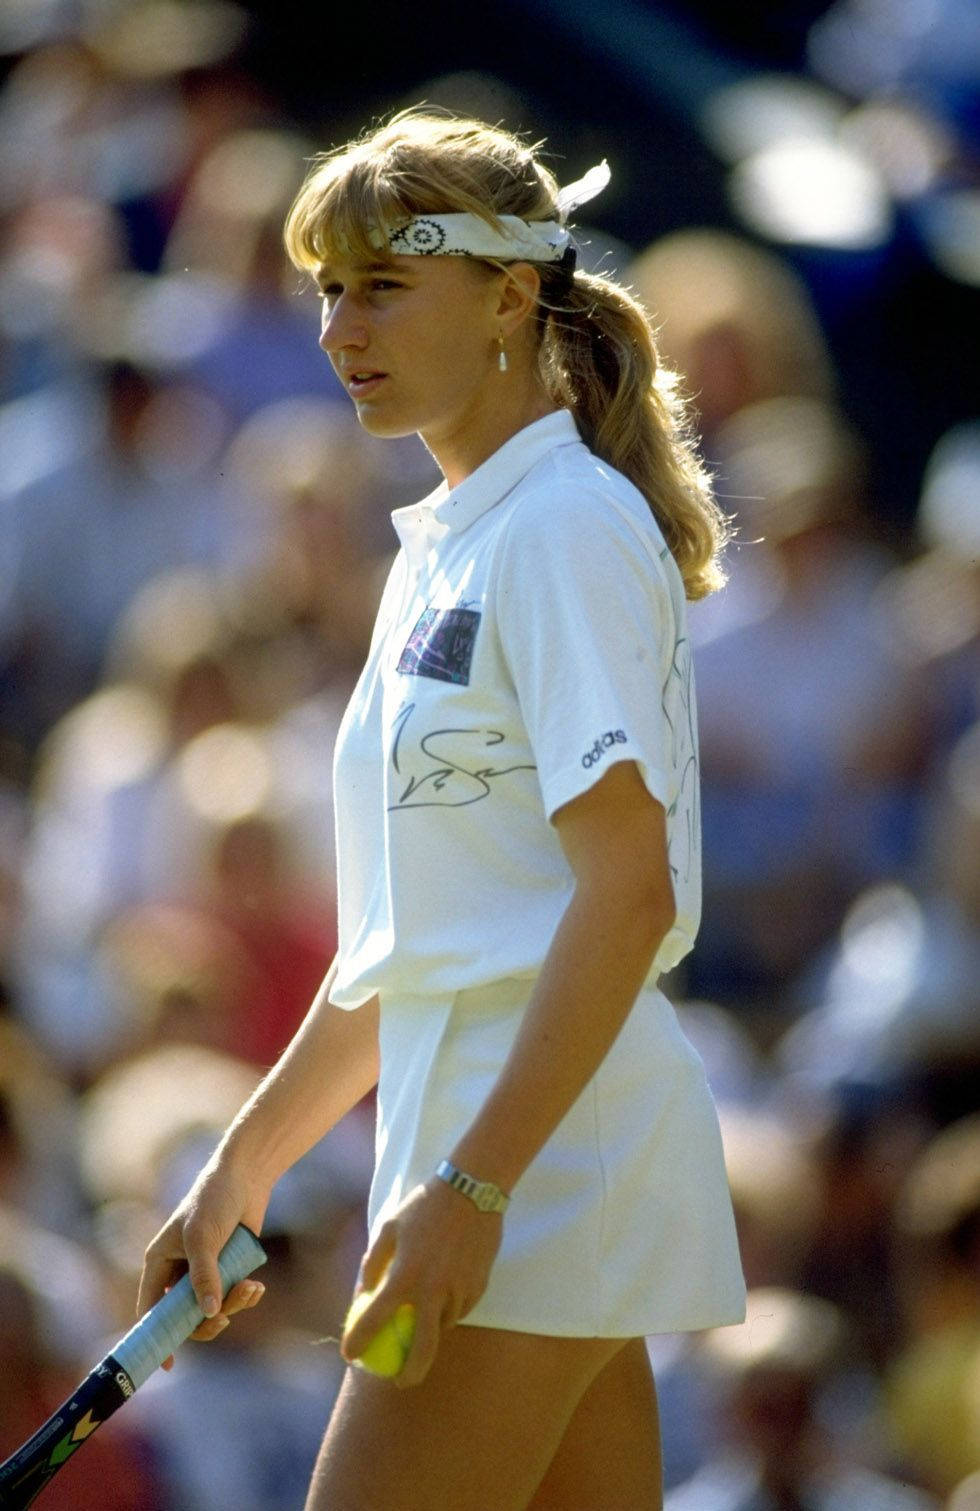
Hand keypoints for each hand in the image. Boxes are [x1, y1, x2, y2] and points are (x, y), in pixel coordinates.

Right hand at [137, 1161, 269, 1368]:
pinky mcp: (227, 1269)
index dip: (156, 1337)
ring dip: (232, 1306)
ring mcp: (203, 1272)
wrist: (247, 1177)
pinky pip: (231, 1297)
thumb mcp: (203, 1237)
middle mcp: (177, 1272)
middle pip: (185, 1317)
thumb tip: (208, 1314)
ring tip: (252, 1289)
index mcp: (159, 1263)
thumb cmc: (215, 1199)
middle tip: (227, 1320)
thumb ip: (204, 1275)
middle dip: (207, 1322)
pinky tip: (257, 1286)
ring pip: (212, 1310)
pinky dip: (244, 1297)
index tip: (168, 1364)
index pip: (149, 1310)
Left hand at [340, 1176, 502, 1387]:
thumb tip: (364, 1294)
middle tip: (401, 1381)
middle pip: (422, 1349)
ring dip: (430, 1331)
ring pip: (443, 1327)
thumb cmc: (425, 1206)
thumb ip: (374, 1263)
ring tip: (422, 1321)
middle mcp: (433, 1290)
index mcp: (405, 1275)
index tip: (350, 1355)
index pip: (375, 1319)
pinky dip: (449, 1310)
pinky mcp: (478, 1287)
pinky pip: (460, 1310)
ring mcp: (459, 1291)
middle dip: (410, 1373)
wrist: (473, 1190)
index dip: (358, 1340)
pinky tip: (443, 1296)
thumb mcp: (389, 1227)